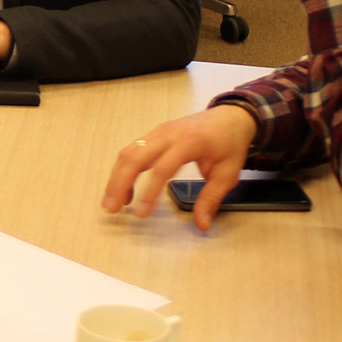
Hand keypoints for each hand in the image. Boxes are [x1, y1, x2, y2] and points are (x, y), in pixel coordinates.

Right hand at [100, 105, 257, 230]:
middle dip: (119, 183)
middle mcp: (168, 134)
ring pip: (128, 152)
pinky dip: (123, 169)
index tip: (141, 213)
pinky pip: (132, 149)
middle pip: (135, 157)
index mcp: (189, 142)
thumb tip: (201, 224)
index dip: (149, 192)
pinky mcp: (153, 134)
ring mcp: (158, 132)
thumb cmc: (229, 144)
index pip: (162, 168)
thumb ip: (211, 199)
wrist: (230, 117)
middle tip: (111, 208)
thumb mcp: (227, 174)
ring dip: (116, 177)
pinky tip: (124, 188)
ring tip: (111, 201)